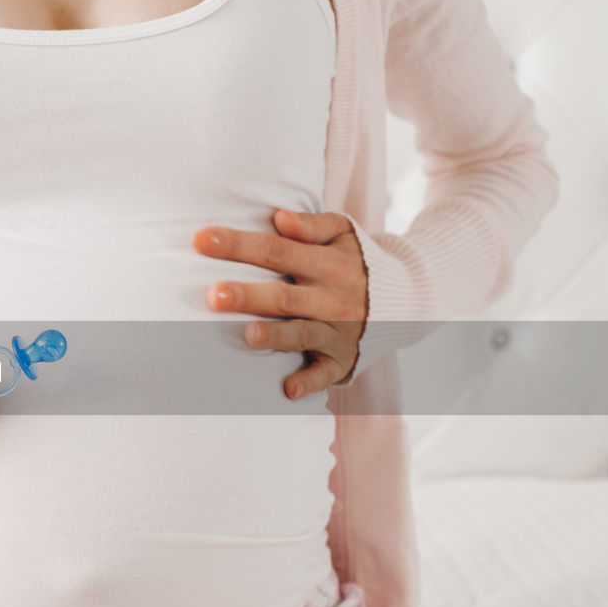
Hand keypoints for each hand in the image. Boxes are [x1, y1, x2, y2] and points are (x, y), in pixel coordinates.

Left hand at [192, 208, 367, 399]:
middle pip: (283, 296)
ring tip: (247, 334)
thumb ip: (312, 226)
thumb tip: (279, 217)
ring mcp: (338, 332)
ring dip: (275, 336)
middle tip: (214, 295)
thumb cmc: (355, 261)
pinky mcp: (342, 360)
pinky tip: (288, 389)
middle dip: (249, 295)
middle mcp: (333, 299)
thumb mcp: (344, 233)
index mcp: (329, 264)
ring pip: (301, 334)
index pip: (276, 251)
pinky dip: (309, 382)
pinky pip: (325, 374)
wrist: (407, 298)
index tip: (200, 240)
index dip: (238, 245)